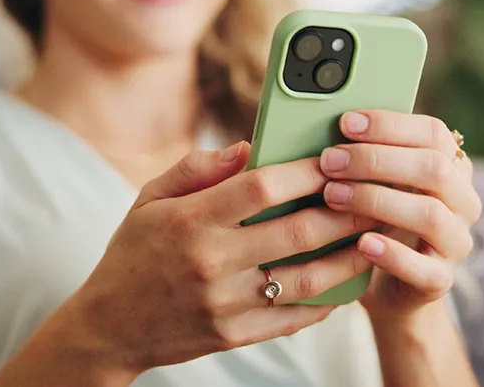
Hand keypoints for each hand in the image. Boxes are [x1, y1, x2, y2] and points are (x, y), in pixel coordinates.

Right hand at [41, 142, 379, 377]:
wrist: (108, 327)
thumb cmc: (133, 253)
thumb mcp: (149, 199)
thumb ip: (197, 168)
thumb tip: (248, 147)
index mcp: (191, 220)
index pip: (263, 187)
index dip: (307, 171)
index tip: (337, 159)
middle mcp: (212, 262)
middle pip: (298, 231)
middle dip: (346, 211)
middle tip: (375, 196)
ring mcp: (226, 303)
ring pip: (307, 279)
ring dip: (349, 259)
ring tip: (373, 239)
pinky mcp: (234, 335)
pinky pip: (294, 318)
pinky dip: (326, 300)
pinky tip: (345, 283)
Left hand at [319, 111, 481, 319]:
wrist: (389, 285)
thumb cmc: (377, 220)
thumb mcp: (379, 183)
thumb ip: (370, 156)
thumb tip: (332, 126)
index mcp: (453, 167)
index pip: (433, 134)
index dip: (390, 125)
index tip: (345, 123)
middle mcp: (464, 202)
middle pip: (433, 169)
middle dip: (376, 160)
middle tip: (330, 160)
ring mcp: (456, 243)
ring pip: (430, 214)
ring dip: (376, 200)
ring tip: (332, 196)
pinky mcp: (441, 280)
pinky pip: (423, 267)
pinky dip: (392, 254)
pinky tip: (362, 242)